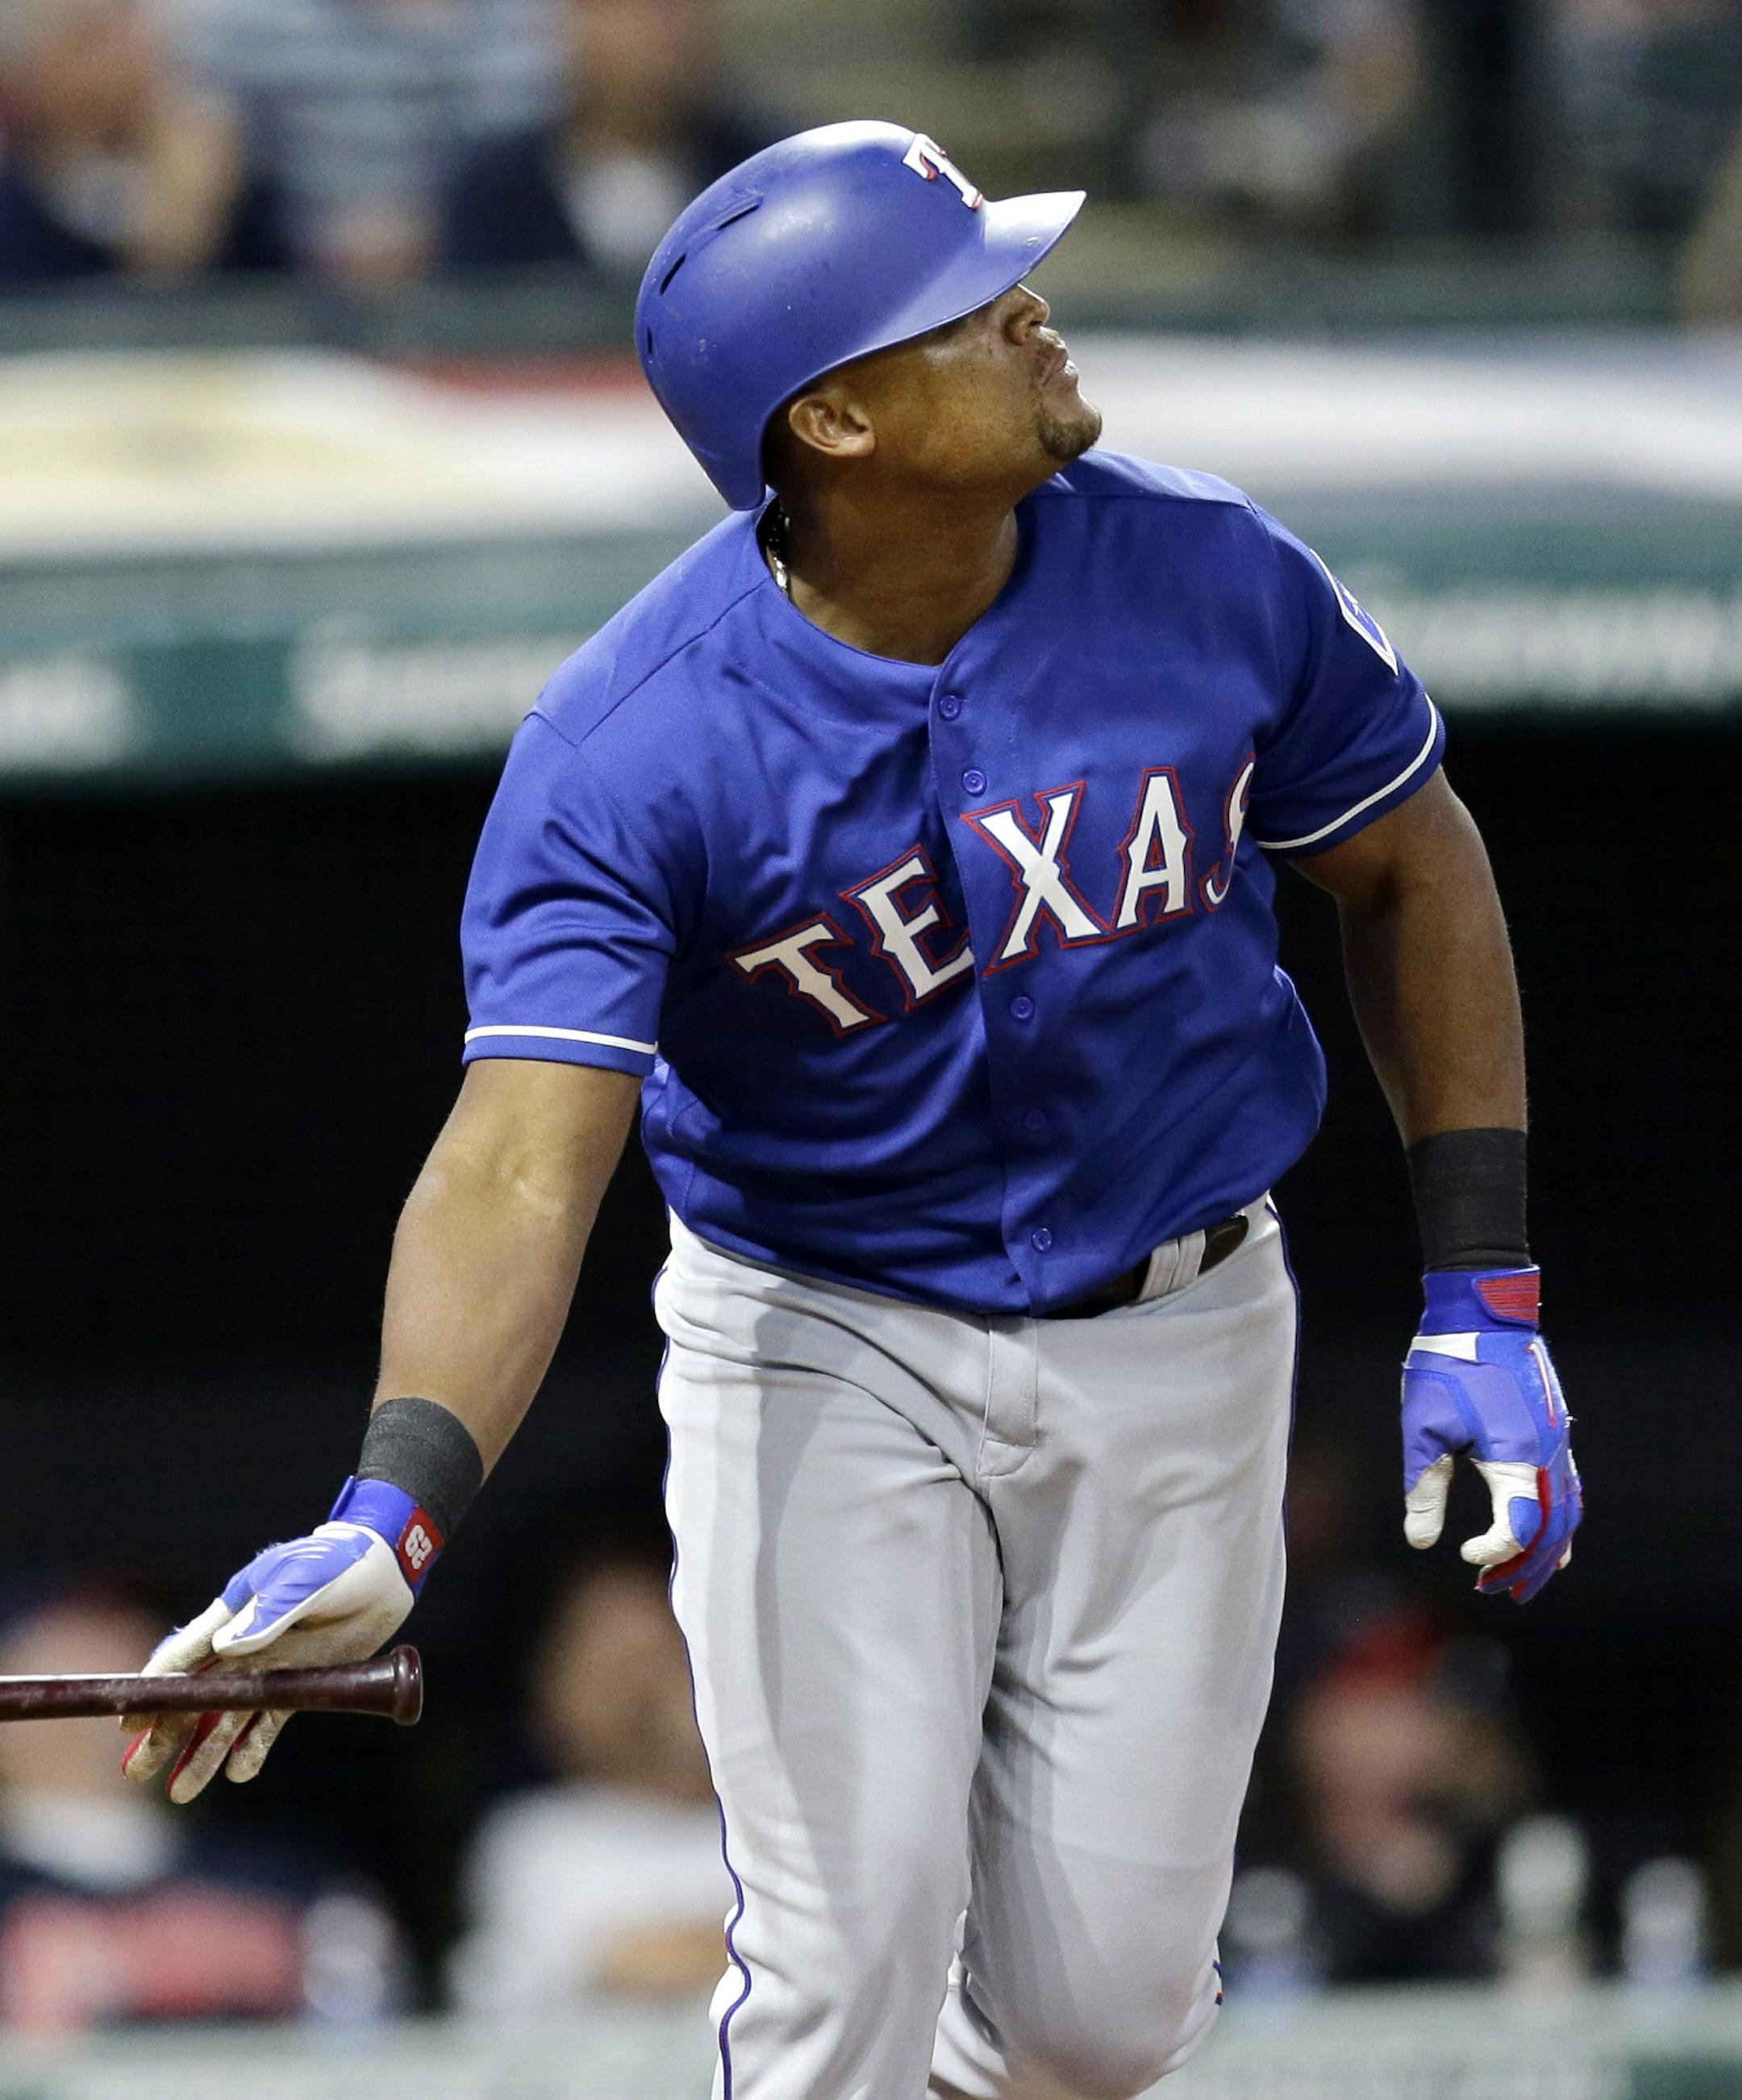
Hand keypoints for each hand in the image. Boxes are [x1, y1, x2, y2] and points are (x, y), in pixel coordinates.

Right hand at [123, 1478, 438, 1802]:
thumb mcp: (306, 1581)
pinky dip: (252, 1747)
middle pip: (197, 1696)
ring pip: (228, 1718)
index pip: (185, 1655)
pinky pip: (269, 1721)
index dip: (156, 1687)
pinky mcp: (299, 1684)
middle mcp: (245, 1645)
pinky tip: (239, 1772)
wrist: (386, 1573)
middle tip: (136, 1773)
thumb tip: (226, 1649)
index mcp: (235, 1613)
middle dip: (166, 1733)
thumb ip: (270, 1614)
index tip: (129, 1719)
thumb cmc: (340, 1564)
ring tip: (180, 1793)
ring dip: (203, 1753)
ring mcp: (271, 1668)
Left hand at [1400, 1267, 1581, 1604]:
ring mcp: (1557, 1442)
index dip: (1496, 1552)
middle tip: (1493, 1590)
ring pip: (1567, 1512)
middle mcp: (1547, 1454)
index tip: (1466, 1555)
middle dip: (1525, 1567)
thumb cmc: (1446, 1366)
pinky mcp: (1555, 1431)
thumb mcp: (1423, 1427)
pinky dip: (1560, 1520)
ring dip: (1546, 1549)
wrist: (1481, 1314)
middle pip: (1551, 1531)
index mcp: (1516, 1456)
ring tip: (1522, 1579)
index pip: (1520, 1528)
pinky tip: (1545, 1535)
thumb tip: (1419, 1541)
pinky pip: (1568, 1489)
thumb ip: (1422, 1485)